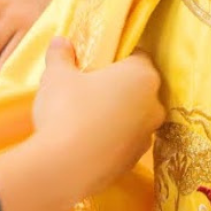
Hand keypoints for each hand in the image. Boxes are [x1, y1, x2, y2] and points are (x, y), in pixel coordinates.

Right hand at [0, 39, 162, 210]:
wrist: (64, 168)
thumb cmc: (66, 111)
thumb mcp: (57, 76)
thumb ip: (61, 55)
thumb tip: (60, 41)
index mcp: (142, 76)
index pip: (138, 56)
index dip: (117, 57)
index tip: (96, 62)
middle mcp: (153, 106)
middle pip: (138, 88)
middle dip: (117, 87)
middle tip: (87, 89)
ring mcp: (146, 137)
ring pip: (133, 117)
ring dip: (115, 114)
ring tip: (83, 117)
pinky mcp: (135, 162)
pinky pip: (124, 141)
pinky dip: (110, 139)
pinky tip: (85, 141)